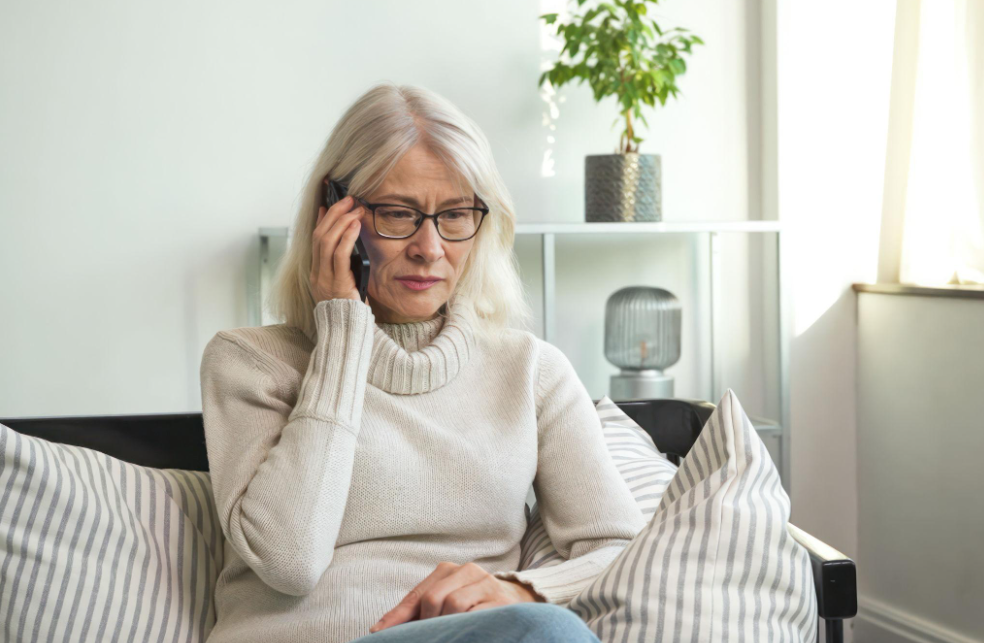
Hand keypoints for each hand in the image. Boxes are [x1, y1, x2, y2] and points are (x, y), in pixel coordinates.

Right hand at [309, 191, 366, 303]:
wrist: (349, 331)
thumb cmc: (351, 309)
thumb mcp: (347, 283)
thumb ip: (346, 267)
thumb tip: (353, 245)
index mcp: (317, 273)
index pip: (316, 241)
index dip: (321, 221)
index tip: (327, 205)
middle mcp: (317, 274)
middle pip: (320, 236)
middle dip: (333, 214)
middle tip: (348, 200)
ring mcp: (324, 278)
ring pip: (326, 241)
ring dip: (341, 220)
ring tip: (354, 208)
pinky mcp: (337, 283)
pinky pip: (339, 254)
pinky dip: (346, 236)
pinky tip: (355, 225)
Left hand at [369, 561, 543, 633]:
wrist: (520, 598)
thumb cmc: (474, 603)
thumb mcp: (447, 600)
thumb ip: (419, 611)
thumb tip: (380, 629)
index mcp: (447, 570)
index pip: (416, 596)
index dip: (397, 617)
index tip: (379, 633)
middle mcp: (466, 571)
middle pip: (433, 600)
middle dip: (426, 624)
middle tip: (426, 637)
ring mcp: (485, 584)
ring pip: (453, 606)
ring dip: (446, 626)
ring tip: (448, 633)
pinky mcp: (500, 600)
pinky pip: (475, 616)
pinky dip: (465, 627)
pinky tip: (463, 632)